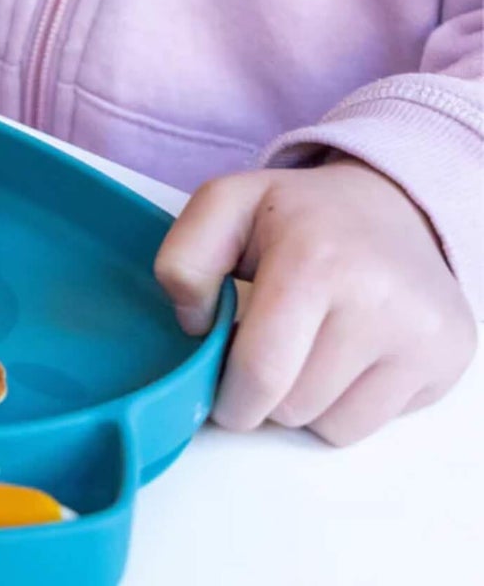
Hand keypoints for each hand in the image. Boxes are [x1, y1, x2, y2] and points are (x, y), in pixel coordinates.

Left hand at [154, 156, 476, 445]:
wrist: (390, 205)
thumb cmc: (296, 213)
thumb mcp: (224, 205)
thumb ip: (183, 259)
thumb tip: (195, 327)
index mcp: (314, 259)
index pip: (262, 372)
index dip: (229, 395)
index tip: (219, 385)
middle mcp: (379, 299)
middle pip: (293, 406)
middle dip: (262, 395)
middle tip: (261, 354)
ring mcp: (422, 333)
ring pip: (332, 426)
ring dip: (303, 402)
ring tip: (304, 348)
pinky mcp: (448, 359)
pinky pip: (372, 425)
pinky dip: (343, 405)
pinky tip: (342, 356)